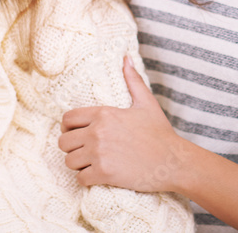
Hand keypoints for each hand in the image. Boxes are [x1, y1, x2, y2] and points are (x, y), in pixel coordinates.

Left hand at [59, 56, 184, 192]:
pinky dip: (86, 179)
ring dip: (77, 164)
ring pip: (69, 161)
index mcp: (103, 114)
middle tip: (82, 151)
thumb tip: (126, 57)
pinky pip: (80, 178)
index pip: (67, 119)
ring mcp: (99, 153)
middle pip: (63, 142)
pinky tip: (96, 176)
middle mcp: (97, 132)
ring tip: (89, 164)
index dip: (67, 128)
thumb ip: (132, 80)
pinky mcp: (104, 173)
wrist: (174, 161)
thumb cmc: (160, 133)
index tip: (75, 134)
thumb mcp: (146, 102)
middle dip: (71, 147)